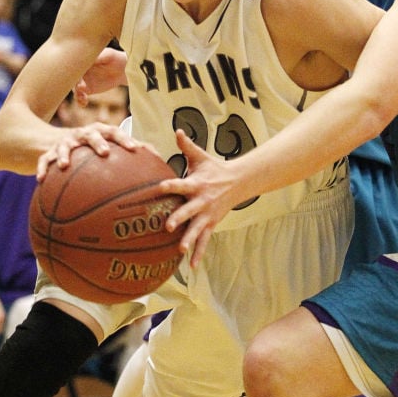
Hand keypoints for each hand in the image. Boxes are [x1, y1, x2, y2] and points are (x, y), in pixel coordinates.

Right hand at [35, 123, 146, 179]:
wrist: (62, 140)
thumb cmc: (95, 146)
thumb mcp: (112, 145)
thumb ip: (135, 150)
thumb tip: (160, 159)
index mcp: (101, 132)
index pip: (115, 132)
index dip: (125, 139)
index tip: (134, 149)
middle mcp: (83, 134)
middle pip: (91, 135)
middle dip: (97, 142)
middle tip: (104, 152)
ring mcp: (66, 142)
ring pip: (64, 146)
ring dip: (64, 154)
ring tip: (64, 165)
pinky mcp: (49, 151)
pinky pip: (44, 160)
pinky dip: (42, 168)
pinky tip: (41, 180)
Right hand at [73, 47, 127, 105]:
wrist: (122, 69)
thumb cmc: (115, 59)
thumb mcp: (108, 55)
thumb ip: (98, 57)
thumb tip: (89, 59)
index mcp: (82, 60)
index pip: (74, 66)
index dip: (75, 73)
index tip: (79, 78)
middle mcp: (80, 71)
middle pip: (72, 79)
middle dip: (74, 85)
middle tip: (81, 88)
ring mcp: (83, 81)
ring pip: (75, 89)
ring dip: (76, 94)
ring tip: (83, 98)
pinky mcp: (87, 89)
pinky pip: (80, 96)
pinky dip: (80, 101)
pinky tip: (84, 103)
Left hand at [160, 129, 246, 265]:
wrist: (239, 181)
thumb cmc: (214, 168)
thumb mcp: (201, 156)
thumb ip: (187, 145)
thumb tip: (177, 130)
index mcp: (196, 184)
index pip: (180, 184)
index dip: (169, 185)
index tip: (158, 187)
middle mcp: (202, 201)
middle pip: (188, 211)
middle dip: (179, 218)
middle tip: (167, 226)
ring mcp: (208, 214)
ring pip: (197, 229)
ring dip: (189, 240)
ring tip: (181, 250)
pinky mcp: (212, 224)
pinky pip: (205, 240)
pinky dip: (199, 253)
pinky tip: (192, 266)